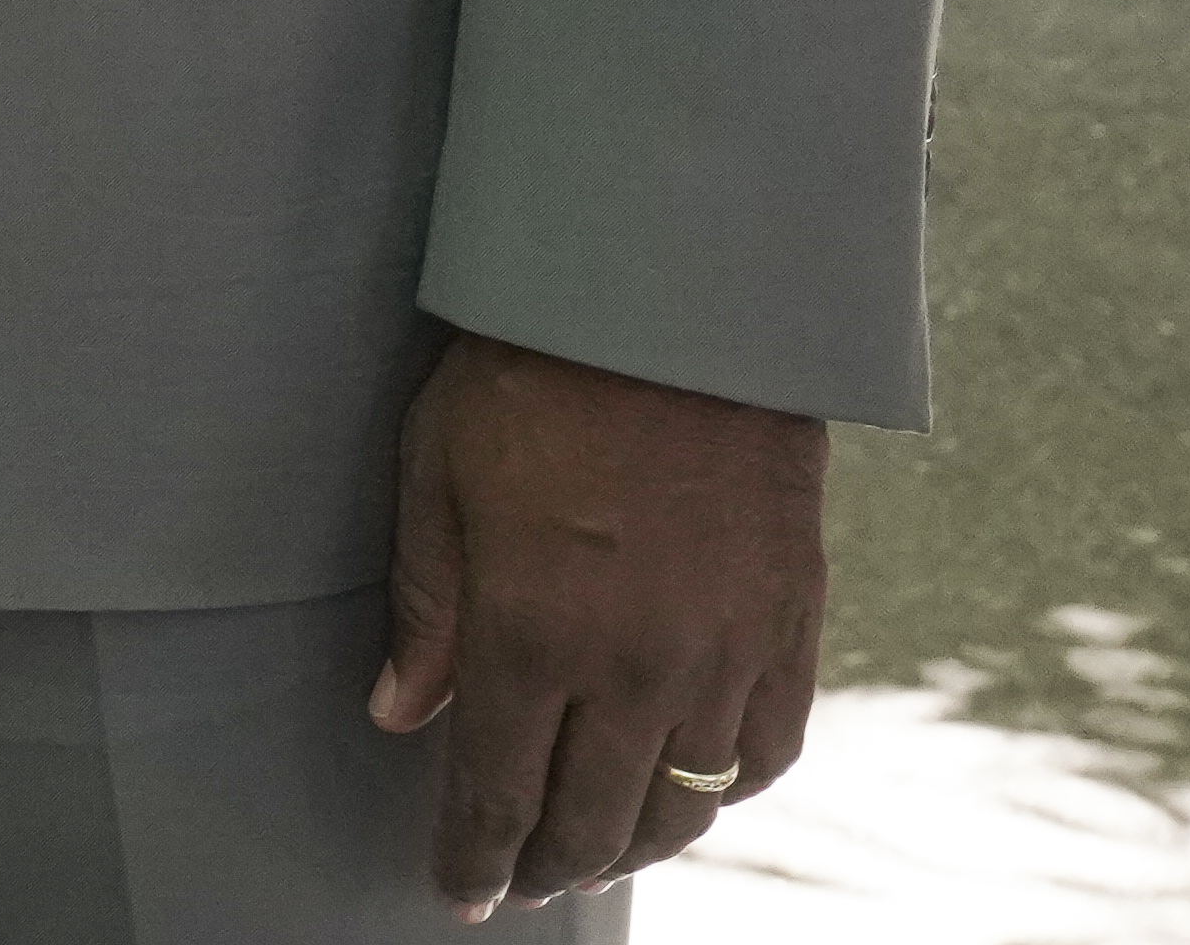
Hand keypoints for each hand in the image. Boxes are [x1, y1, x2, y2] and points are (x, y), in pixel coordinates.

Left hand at [371, 327, 824, 912]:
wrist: (679, 304)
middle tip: (520, 882)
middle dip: (548, 866)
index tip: (461, 892)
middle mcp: (635, 666)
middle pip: (592, 820)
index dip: (475, 857)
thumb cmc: (536, 373)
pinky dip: (725, 789)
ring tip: (594, 854)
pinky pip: (765, 749)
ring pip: (683, 805)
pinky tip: (690, 791)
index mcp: (533, 633)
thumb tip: (400, 714)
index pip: (497, 792)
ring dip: (634, 845)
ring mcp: (724, 653)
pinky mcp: (790, 625)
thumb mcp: (437, 473)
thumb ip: (426, 608)